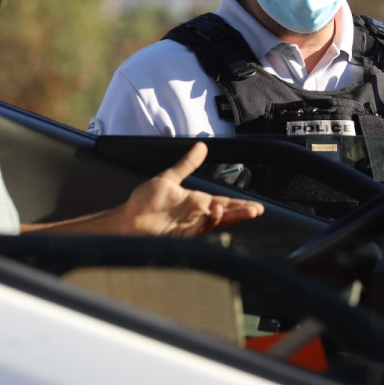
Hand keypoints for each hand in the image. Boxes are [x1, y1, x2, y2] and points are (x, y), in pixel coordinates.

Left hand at [120, 141, 263, 236]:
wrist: (127, 219)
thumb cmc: (143, 201)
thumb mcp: (168, 178)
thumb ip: (187, 164)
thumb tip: (202, 147)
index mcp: (196, 202)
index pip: (223, 203)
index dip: (239, 205)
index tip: (256, 207)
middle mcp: (196, 215)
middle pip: (224, 215)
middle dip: (240, 214)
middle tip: (255, 211)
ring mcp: (189, 227)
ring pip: (213, 224)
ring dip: (223, 218)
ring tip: (227, 209)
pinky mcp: (181, 237)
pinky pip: (197, 232)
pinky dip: (205, 224)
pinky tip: (210, 216)